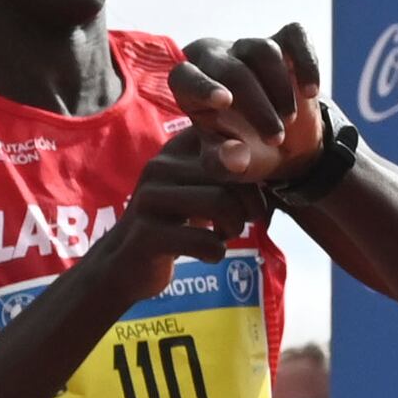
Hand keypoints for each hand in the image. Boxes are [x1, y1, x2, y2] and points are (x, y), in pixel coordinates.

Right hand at [94, 133, 260, 286]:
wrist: (123, 261)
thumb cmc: (174, 220)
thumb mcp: (197, 185)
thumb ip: (228, 167)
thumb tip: (274, 152)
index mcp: (176, 147)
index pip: (229, 136)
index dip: (250, 164)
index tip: (247, 187)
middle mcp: (159, 165)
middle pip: (232, 172)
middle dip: (250, 203)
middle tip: (245, 220)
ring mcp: (150, 199)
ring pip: (221, 202)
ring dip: (234, 226)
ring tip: (225, 235)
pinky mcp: (148, 235)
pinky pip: (206, 241)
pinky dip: (216, 252)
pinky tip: (207, 252)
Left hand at [168, 27, 329, 188]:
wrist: (283, 144)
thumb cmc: (243, 151)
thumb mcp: (228, 167)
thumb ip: (223, 163)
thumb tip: (235, 156)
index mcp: (191, 88)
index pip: (184, 76)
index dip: (202, 86)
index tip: (225, 102)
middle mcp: (216, 60)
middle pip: (231, 69)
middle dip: (256, 105)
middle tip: (274, 138)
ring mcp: (249, 48)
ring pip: (263, 51)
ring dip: (280, 88)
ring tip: (288, 120)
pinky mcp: (284, 41)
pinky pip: (294, 37)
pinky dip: (306, 62)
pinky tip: (311, 91)